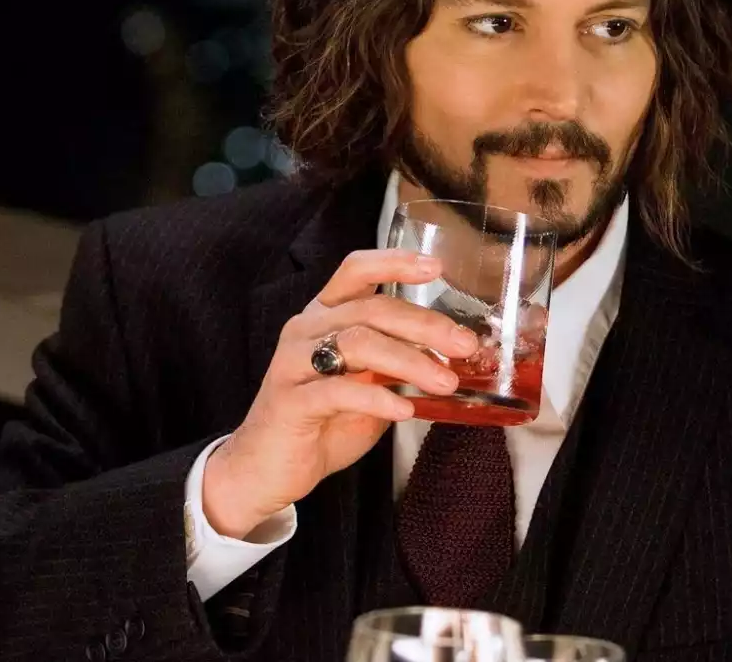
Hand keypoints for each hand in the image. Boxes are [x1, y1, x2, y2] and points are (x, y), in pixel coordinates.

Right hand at [201, 248, 477, 538]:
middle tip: (464, 345)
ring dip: (409, 361)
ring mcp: (294, 363)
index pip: (356, 271)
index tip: (436, 267)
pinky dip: (377, 398)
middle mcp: (306, 329)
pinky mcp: (289, 401)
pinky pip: (337, 391)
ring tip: (445, 382)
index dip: (395, 262)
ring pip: (357, 342)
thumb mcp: (367, 387)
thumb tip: (451, 359)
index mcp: (325, 316)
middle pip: (371, 310)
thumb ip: (397, 367)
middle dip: (424, 325)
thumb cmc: (322, 423)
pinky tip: (404, 409)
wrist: (267, 469)